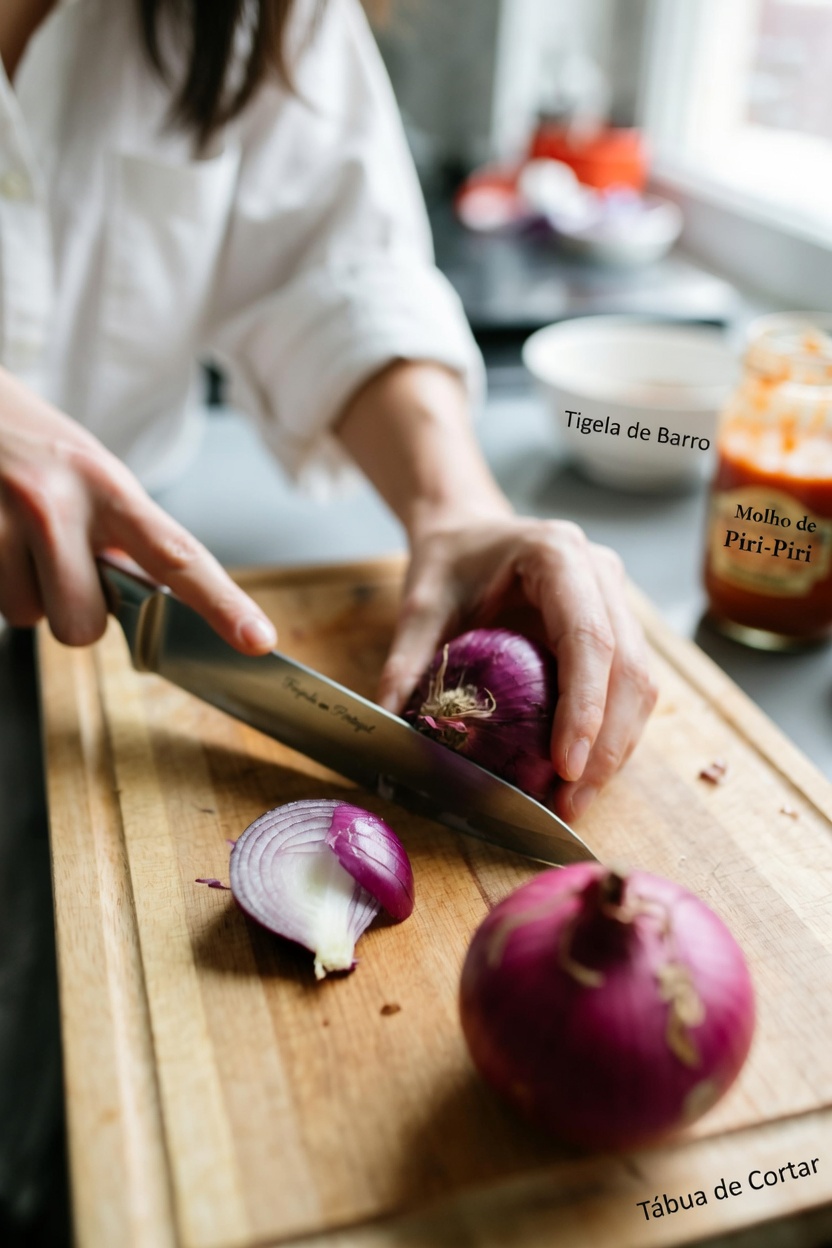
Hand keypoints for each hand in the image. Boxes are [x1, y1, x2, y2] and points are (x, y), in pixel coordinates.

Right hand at [0, 368, 275, 651]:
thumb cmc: (36, 446)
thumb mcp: (94, 476)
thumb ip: (127, 537)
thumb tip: (159, 601)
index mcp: (107, 487)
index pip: (176, 556)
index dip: (221, 603)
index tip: (256, 639)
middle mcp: (56, 502)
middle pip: (83, 624)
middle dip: (74, 609)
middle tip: (60, 564)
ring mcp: (2, 520)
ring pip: (29, 618)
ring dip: (28, 594)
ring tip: (19, 540)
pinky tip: (0, 544)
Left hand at [378, 514, 657, 822]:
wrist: (469, 534)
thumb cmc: (449, 564)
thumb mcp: (419, 606)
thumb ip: (407, 662)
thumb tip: (391, 727)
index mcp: (558, 554)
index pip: (589, 637)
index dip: (585, 707)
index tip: (566, 767)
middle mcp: (601, 575)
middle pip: (628, 668)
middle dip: (605, 745)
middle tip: (569, 804)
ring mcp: (617, 601)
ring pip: (641, 684)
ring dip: (615, 750)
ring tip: (574, 802)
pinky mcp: (618, 630)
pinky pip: (629, 690)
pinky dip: (610, 737)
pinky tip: (580, 776)